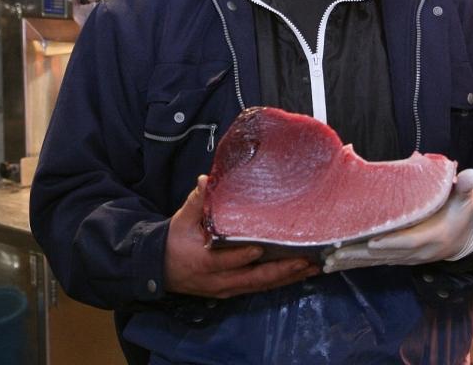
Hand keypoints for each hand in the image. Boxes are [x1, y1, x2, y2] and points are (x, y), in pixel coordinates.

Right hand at [164, 175, 319, 297]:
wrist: (160, 268)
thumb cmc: (175, 240)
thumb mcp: (182, 219)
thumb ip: (198, 201)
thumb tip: (207, 179)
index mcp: (203, 261)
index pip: (224, 261)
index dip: (242, 257)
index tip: (260, 248)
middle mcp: (217, 279)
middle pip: (251, 279)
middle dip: (279, 271)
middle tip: (304, 260)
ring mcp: (226, 288)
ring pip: (259, 286)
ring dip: (287, 278)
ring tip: (312, 268)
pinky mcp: (232, 292)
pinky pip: (259, 289)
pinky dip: (280, 282)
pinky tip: (299, 275)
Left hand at [322, 169, 472, 273]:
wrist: (463, 243)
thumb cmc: (460, 216)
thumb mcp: (465, 201)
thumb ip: (464, 188)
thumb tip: (471, 174)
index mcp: (430, 236)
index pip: (407, 241)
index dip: (390, 242)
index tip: (371, 241)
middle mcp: (414, 252)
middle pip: (383, 254)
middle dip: (358, 253)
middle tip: (334, 251)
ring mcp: (404, 258)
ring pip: (374, 261)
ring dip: (351, 261)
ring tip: (328, 261)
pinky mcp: (396, 258)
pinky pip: (373, 263)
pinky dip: (354, 264)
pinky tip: (334, 265)